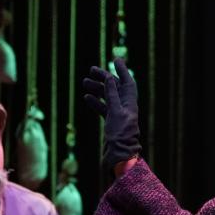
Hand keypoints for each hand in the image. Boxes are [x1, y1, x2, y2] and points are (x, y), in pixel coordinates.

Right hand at [82, 57, 140, 171]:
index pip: (127, 82)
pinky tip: (87, 97)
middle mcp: (125, 107)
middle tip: (91, 70)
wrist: (119, 156)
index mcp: (130, 103)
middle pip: (115, 87)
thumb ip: (112, 95)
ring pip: (107, 97)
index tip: (115, 59)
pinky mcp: (111, 122)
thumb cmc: (120, 135)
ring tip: (84, 82)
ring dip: (97, 89)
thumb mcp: (116, 112)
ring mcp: (118, 114)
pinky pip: (103, 108)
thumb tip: (110, 78)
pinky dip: (95, 102)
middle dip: (104, 77)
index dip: (122, 70)